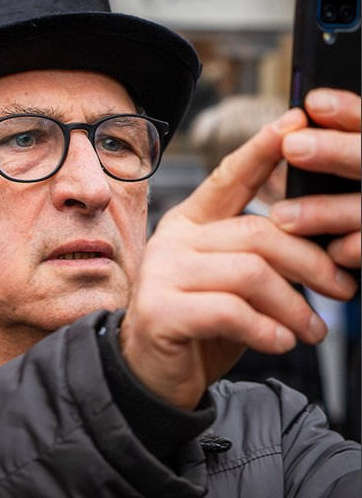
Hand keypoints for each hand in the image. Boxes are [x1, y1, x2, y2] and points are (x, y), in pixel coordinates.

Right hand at [119, 107, 357, 410]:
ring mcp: (162, 274)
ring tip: (313, 330)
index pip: (230, 176)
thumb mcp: (237, 284)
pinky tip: (281, 342)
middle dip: (312, 262)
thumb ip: (262, 255)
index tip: (297, 119)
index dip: (263, 148)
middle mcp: (173, 240)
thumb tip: (323, 234)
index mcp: (191, 222)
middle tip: (343, 290)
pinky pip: (230, 311)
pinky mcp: (160, 311)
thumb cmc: (203, 326)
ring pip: (250, 272)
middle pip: (258, 232)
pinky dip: (266, 329)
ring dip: (294, 305)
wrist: (154, 377)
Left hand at [270, 89, 360, 268]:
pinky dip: (354, 248)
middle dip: (336, 151)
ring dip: (327, 210)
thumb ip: (337, 145)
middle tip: (292, 146)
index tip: (313, 103)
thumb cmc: (344, 207)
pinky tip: (328, 251)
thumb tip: (304, 112)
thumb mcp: (343, 170)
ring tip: (281, 216)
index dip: (349, 111)